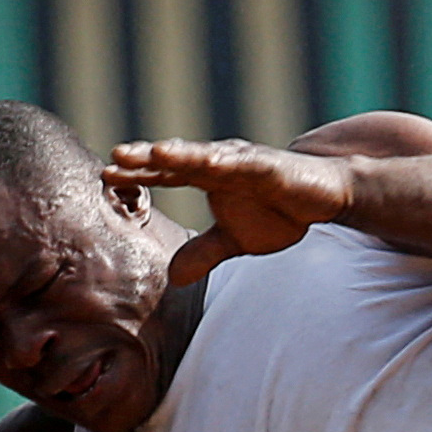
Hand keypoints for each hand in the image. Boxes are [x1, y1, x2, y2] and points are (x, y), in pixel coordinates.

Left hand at [102, 138, 357, 284]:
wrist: (326, 193)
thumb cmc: (278, 210)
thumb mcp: (235, 241)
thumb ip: (203, 253)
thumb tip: (173, 278)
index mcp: (207, 177)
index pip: (164, 175)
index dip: (137, 175)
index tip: (105, 176)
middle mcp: (219, 162)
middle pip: (175, 160)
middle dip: (145, 158)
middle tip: (114, 158)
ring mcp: (243, 161)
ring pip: (204, 156)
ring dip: (178, 154)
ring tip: (151, 153)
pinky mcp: (269, 165)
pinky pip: (243, 163)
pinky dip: (224, 161)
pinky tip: (206, 161)